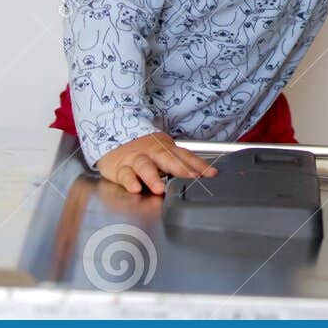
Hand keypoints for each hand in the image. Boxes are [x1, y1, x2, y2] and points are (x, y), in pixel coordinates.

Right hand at [96, 132, 216, 195]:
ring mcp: (137, 159)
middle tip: (192, 177)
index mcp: (166, 149)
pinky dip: (130, 181)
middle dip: (180, 168)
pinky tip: (135, 188)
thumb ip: (179, 164)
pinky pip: (125, 175)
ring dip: (153, 178)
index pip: (185, 156)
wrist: (116, 139)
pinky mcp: (121, 168)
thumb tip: (201, 175)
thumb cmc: (145, 151)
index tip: (211, 173)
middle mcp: (153, 153)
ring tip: (160, 189)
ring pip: (145, 166)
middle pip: (167, 158)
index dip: (198, 164)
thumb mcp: (164, 153)